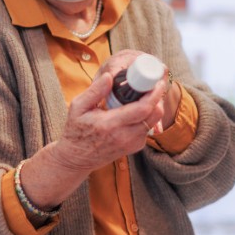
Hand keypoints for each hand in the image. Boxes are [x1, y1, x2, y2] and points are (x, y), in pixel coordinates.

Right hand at [54, 51, 167, 171]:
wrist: (76, 158)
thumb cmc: (76, 130)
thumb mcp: (78, 107)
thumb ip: (95, 91)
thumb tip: (110, 76)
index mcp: (111, 124)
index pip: (142, 109)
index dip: (154, 94)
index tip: (156, 81)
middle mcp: (125, 136)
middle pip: (154, 115)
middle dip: (158, 97)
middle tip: (154, 83)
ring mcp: (131, 144)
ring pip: (153, 122)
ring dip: (154, 106)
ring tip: (146, 93)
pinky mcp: (134, 147)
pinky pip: (148, 128)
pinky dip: (148, 116)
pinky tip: (139, 107)